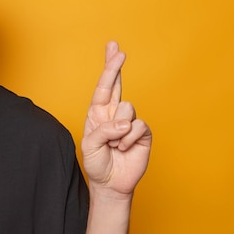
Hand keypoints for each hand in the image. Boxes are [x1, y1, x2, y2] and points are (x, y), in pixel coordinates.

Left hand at [81, 41, 151, 197]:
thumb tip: (125, 123)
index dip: (109, 69)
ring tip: (113, 144)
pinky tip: (123, 148)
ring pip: (126, 109)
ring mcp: (129, 122)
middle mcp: (113, 114)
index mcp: (98, 113)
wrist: (111, 183)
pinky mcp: (142, 133)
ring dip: (116, 130)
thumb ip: (103, 130)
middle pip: (117, 85)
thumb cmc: (97, 163)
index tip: (114, 49)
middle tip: (118, 50)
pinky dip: (128, 139)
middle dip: (115, 67)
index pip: (103, 87)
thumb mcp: (90, 145)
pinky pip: (137, 125)